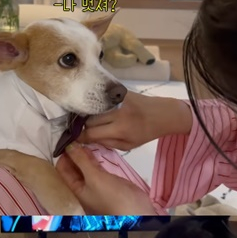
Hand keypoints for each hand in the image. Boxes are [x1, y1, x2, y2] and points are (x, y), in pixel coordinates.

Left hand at [56, 143, 155, 213]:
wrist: (136, 210)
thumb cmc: (112, 197)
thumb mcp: (94, 178)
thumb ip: (81, 161)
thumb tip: (69, 145)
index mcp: (76, 190)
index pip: (62, 170)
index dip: (63, 155)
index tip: (68, 138)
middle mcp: (84, 187)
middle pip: (74, 167)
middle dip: (74, 152)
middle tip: (78, 134)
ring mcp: (96, 183)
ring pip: (86, 166)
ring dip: (85, 154)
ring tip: (86, 137)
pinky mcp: (108, 179)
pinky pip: (98, 166)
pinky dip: (96, 157)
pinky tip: (97, 146)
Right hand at [71, 94, 191, 150]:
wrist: (162, 113)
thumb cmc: (146, 133)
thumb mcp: (128, 145)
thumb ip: (107, 143)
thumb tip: (88, 140)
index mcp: (120, 129)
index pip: (92, 133)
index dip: (81, 138)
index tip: (74, 139)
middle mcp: (117, 113)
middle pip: (89, 120)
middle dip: (83, 126)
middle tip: (80, 130)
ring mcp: (117, 100)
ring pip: (93, 109)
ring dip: (88, 116)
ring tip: (86, 120)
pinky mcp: (119, 91)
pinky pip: (102, 99)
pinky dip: (97, 105)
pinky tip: (96, 109)